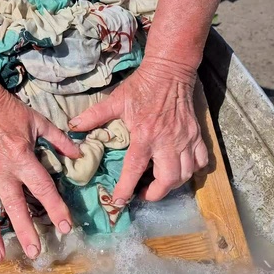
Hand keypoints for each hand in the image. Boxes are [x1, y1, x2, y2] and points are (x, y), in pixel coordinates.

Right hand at [0, 83, 81, 261]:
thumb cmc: (6, 109)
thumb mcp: (37, 120)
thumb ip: (59, 139)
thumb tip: (79, 154)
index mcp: (21, 157)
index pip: (42, 187)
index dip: (56, 208)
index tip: (65, 227)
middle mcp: (0, 169)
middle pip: (15, 205)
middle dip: (25, 230)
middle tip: (34, 252)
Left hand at [68, 58, 207, 202]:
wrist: (170, 70)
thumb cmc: (141, 87)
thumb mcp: (116, 100)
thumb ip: (94, 116)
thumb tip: (72, 126)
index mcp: (144, 134)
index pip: (134, 169)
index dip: (125, 189)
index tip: (118, 203)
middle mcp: (167, 141)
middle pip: (168, 179)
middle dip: (155, 194)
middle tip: (142, 193)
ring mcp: (185, 139)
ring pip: (186, 174)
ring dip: (172, 185)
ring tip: (158, 184)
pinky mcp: (196, 135)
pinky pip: (201, 161)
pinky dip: (192, 170)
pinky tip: (180, 168)